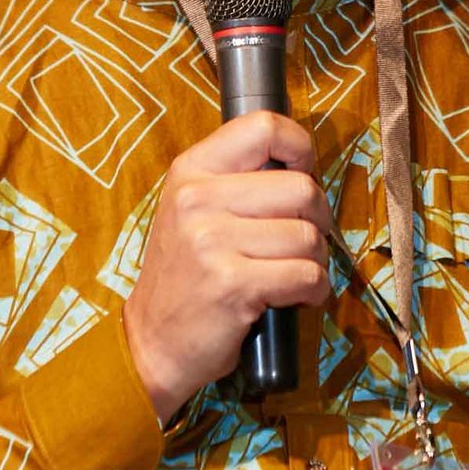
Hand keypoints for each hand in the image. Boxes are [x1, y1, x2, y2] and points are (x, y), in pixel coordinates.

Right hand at [124, 111, 333, 416]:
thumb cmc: (184, 277)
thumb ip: (236, 181)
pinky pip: (306, 275)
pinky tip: (296, 298)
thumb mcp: (192, 211)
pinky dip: (314, 290)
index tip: (303, 173)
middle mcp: (198, 199)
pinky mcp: (233, 284)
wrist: (151, 343)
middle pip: (301, 188)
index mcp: (191, 171)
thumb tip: (303, 165)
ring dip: (315, 261)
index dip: (299, 148)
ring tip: (292, 273)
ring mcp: (212, 241)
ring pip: (308, 236)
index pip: (262, 126)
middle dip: (317, 219)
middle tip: (303, 241)